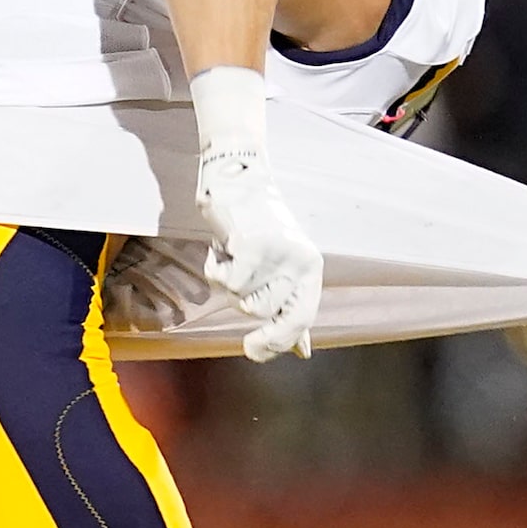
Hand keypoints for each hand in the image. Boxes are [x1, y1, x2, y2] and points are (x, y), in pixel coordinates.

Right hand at [196, 148, 321, 361]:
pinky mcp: (253, 246)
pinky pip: (228, 282)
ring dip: (228, 283)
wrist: (238, 176)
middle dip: (248, 310)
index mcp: (311, 269)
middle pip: (268, 314)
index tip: (254, 351)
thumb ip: (292, 305)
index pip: (302, 319)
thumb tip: (301, 350)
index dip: (279, 343)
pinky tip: (220, 250)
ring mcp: (278, 255)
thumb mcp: (282, 267)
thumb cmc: (258, 225)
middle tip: (243, 313)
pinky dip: (215, 269)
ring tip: (232, 256)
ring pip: (244, 300)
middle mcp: (301, 263)